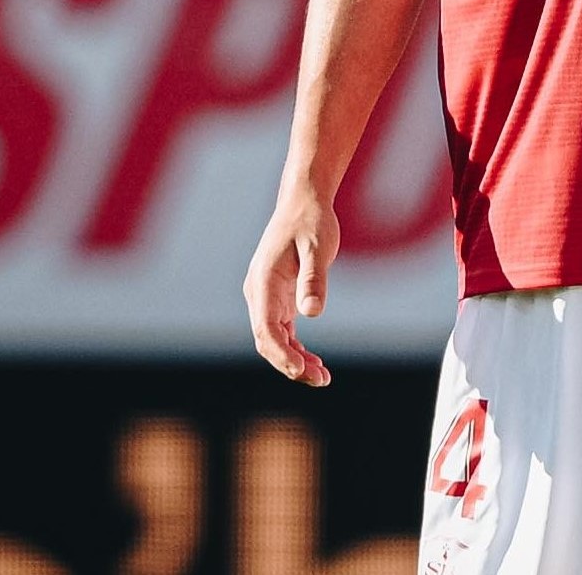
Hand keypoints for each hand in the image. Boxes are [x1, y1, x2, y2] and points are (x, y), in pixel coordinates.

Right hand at [244, 190, 338, 386]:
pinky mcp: (277, 298)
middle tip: (321, 380)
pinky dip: (296, 349)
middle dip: (291, 364)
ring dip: (295, 360)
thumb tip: (311, 313)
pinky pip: (282, 331)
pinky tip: (315, 363)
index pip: (265, 329)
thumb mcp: (318, 247)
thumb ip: (314, 278)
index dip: (281, 353)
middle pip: (267, 340)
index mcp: (263, 281)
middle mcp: (259, 293)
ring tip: (323, 377)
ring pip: (274, 340)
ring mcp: (266, 297)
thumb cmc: (312, 221)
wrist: (305, 200)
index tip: (301, 370)